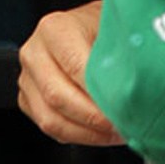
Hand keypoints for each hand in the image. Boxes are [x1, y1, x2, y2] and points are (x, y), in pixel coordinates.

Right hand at [17, 0, 123, 146]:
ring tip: (117, 132)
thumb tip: (136, 85)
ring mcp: (28, 78)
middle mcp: (34, 52)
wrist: (91, 27)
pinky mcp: (29, 100)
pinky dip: (80, 136)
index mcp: (55, 29)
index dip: (100, 91)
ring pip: (51, 118)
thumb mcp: (117, 29)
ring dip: (88, 132)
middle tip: (124, 124)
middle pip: (58, 96)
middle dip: (94, 117)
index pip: (75, 66)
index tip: (124, 106)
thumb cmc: (105, 27)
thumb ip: (122, 53)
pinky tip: (104, 134)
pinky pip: (51, 128)